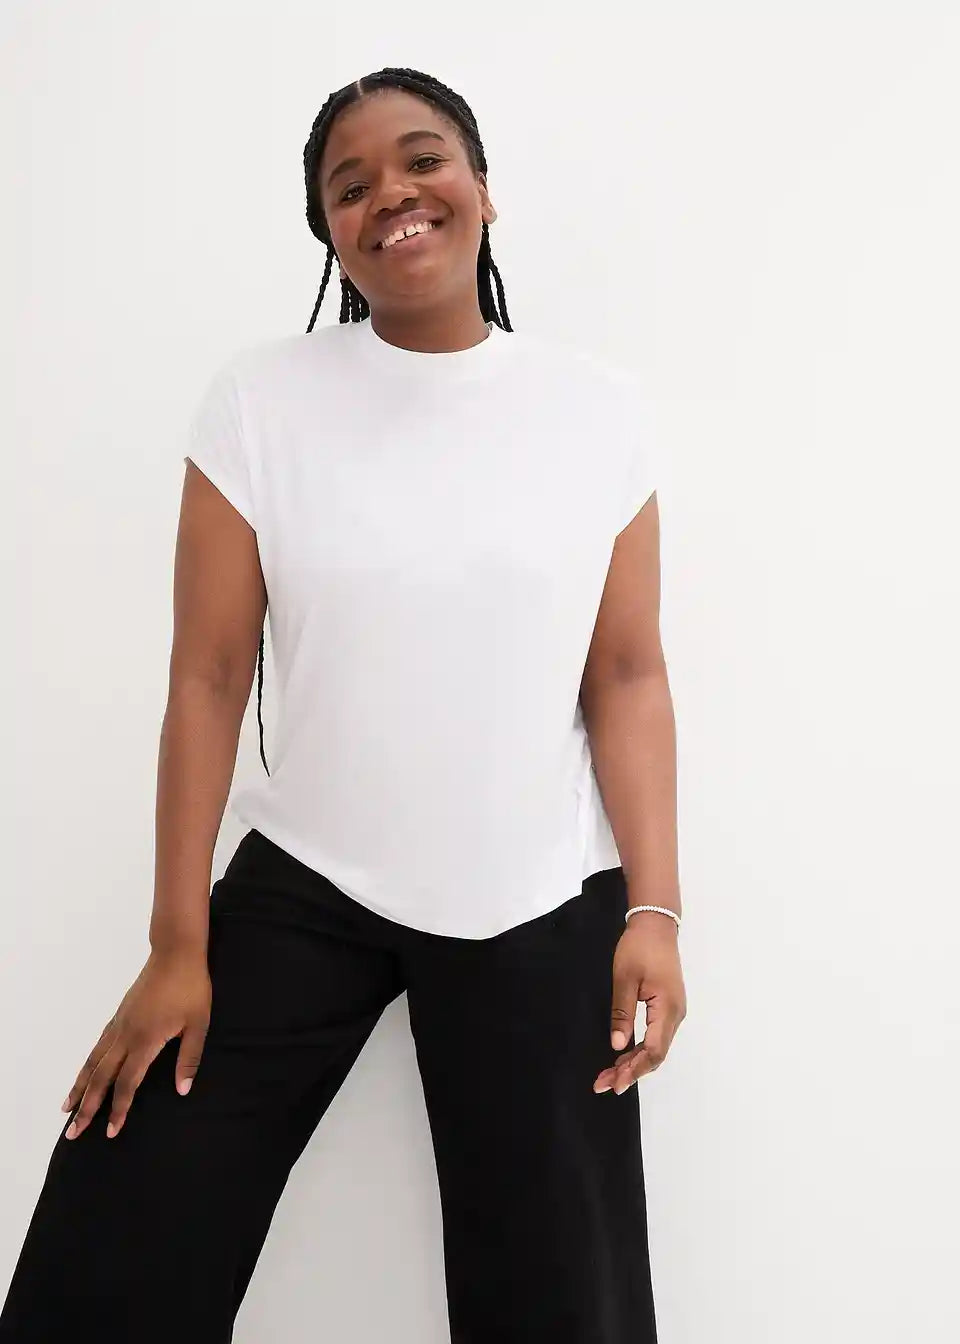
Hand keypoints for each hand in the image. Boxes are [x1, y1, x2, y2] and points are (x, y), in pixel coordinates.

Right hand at [61, 946, 211, 1139]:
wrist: (175, 953)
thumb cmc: (191, 987)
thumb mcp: (198, 1024)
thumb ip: (189, 1058)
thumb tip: (182, 1090)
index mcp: (146, 1040)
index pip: (127, 1083)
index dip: (118, 1109)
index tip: (110, 1131)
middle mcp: (126, 1035)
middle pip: (101, 1077)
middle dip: (87, 1107)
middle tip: (73, 1132)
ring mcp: (119, 1024)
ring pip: (93, 1061)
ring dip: (79, 1086)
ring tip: (66, 1108)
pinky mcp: (119, 1014)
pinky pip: (98, 1045)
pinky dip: (88, 1063)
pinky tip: (86, 1071)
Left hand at [593, 912, 685, 1094]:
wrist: (655, 925)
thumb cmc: (639, 948)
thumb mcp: (625, 979)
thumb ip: (622, 1013)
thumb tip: (617, 1045)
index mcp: (668, 1008)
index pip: (653, 1050)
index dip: (634, 1070)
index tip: (614, 1082)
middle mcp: (676, 1014)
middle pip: (656, 1054)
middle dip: (631, 1071)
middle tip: (604, 1083)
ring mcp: (674, 1011)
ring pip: (656, 1047)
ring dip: (634, 1062)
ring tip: (609, 1074)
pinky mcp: (668, 1007)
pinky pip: (655, 1036)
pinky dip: (639, 1049)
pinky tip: (623, 1056)